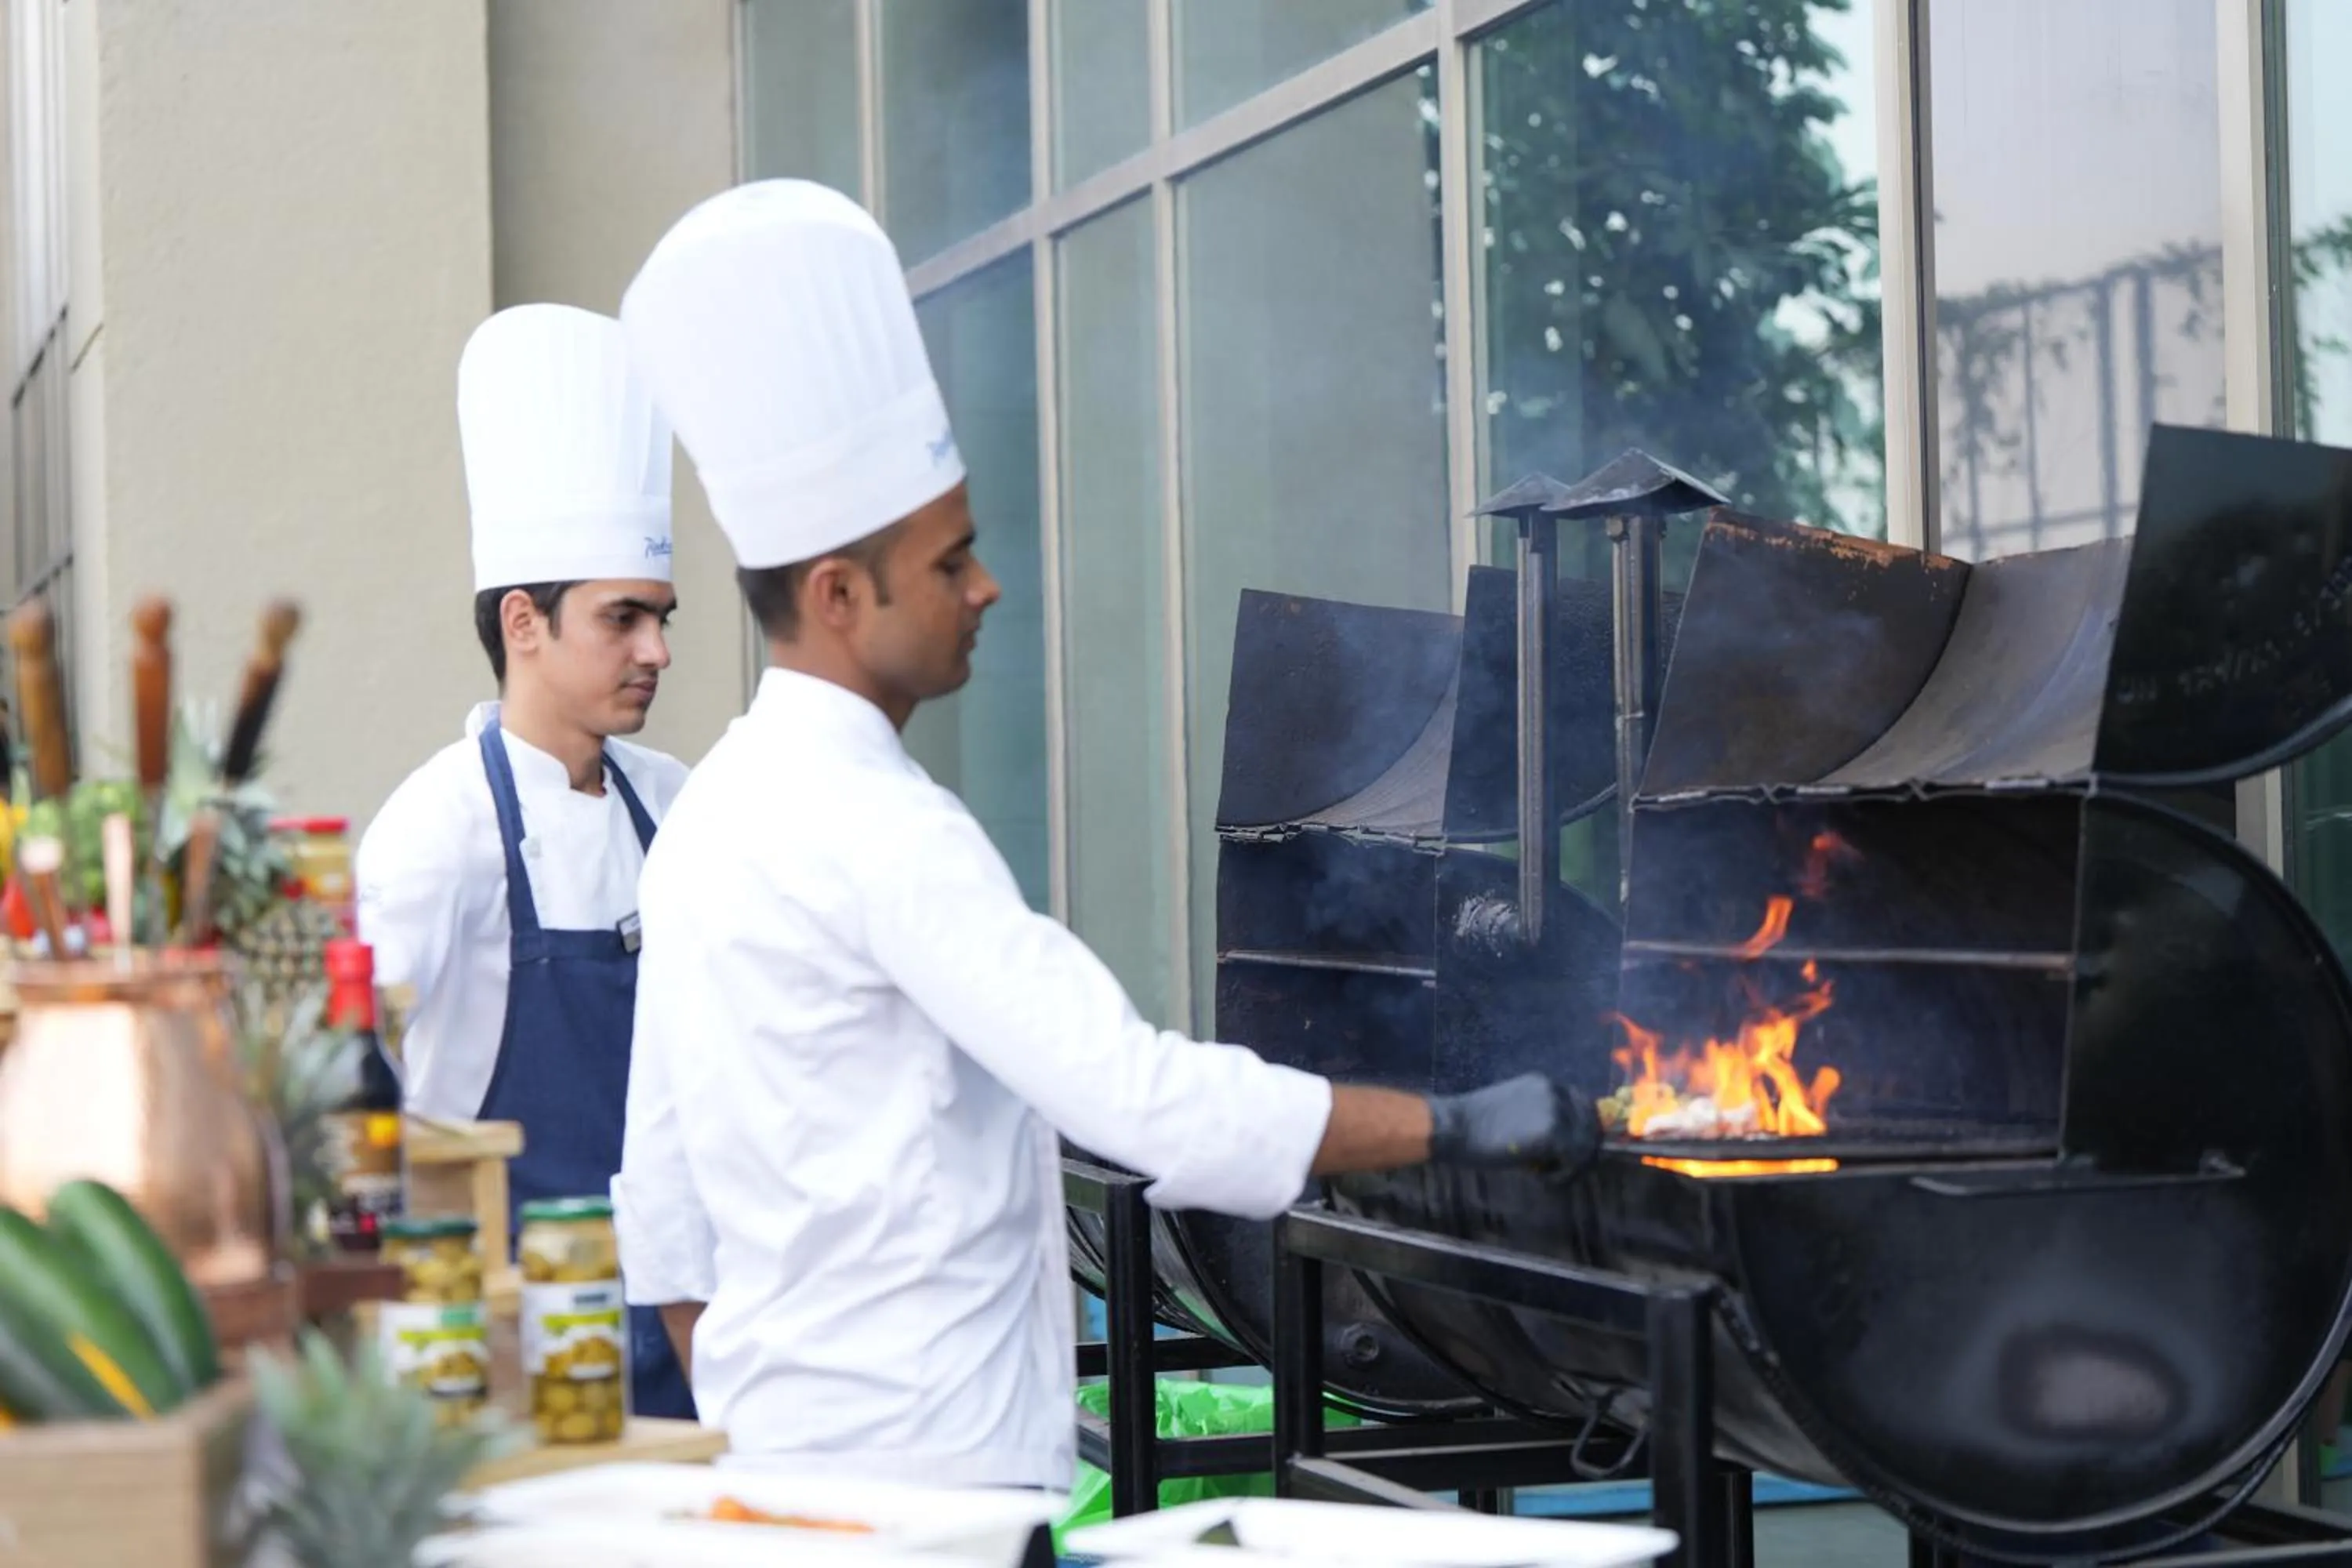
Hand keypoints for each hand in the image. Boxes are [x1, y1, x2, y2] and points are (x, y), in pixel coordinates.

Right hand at [1426, 1073, 1601, 1173]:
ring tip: (1546, 1177)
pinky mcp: (1553, 1132)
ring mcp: (1556, 1110)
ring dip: (1571, 1167)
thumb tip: (1564, 1144)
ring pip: (1586, 1144)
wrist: (1454, 1127)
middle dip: (1582, 1153)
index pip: (1583, 1107)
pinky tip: (1541, 1179)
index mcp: (1545, 1084)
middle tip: (1562, 1172)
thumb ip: (1539, 1118)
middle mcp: (1555, 1091)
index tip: (1569, 1156)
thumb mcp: (1514, 1112)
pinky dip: (1561, 1175)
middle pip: (1591, 1125)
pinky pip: (1573, 1160)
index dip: (1581, 1133)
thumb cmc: (1474, 1127)